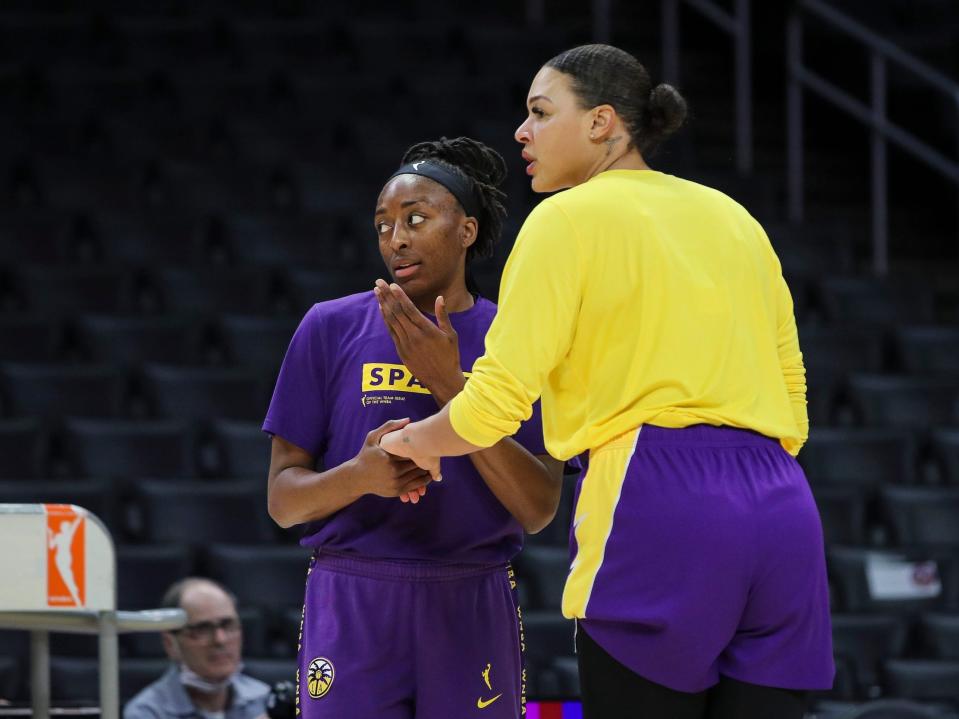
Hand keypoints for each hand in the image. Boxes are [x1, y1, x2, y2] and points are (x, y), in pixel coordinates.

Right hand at [354, 418, 431, 503]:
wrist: (357, 478)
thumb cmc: (366, 455)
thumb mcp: (372, 438)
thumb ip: (389, 427)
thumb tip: (408, 420)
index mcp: (388, 458)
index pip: (411, 451)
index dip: (420, 446)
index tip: (426, 441)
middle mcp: (393, 472)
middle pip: (417, 464)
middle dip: (425, 458)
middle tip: (432, 451)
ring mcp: (395, 483)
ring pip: (418, 475)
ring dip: (426, 469)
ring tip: (430, 462)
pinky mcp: (397, 491)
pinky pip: (416, 485)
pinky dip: (423, 480)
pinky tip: (426, 474)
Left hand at [374, 279, 465, 403]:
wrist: (442, 380)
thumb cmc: (450, 356)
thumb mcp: (451, 335)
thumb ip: (443, 316)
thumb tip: (440, 298)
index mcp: (427, 330)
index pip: (409, 309)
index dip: (399, 296)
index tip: (392, 285)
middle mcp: (414, 336)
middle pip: (397, 312)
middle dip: (387, 295)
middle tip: (378, 282)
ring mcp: (406, 344)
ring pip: (391, 320)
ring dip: (383, 304)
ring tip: (377, 292)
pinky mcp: (401, 351)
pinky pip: (391, 331)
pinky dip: (385, 319)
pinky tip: (382, 309)